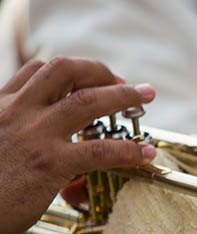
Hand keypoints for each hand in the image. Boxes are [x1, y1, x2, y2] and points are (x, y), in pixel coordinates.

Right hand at [0, 57, 156, 233]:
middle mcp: (16, 112)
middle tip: (123, 82)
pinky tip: (144, 153)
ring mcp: (35, 135)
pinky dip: (129, 150)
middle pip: (65, 70)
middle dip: (100, 71)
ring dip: (122, 95)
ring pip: (88, 101)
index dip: (71, 70)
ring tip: (144, 96)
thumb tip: (48, 148)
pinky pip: (100, 150)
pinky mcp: (50, 163)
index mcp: (1, 105)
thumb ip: (17, 136)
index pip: (38, 70)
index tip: (92, 78)